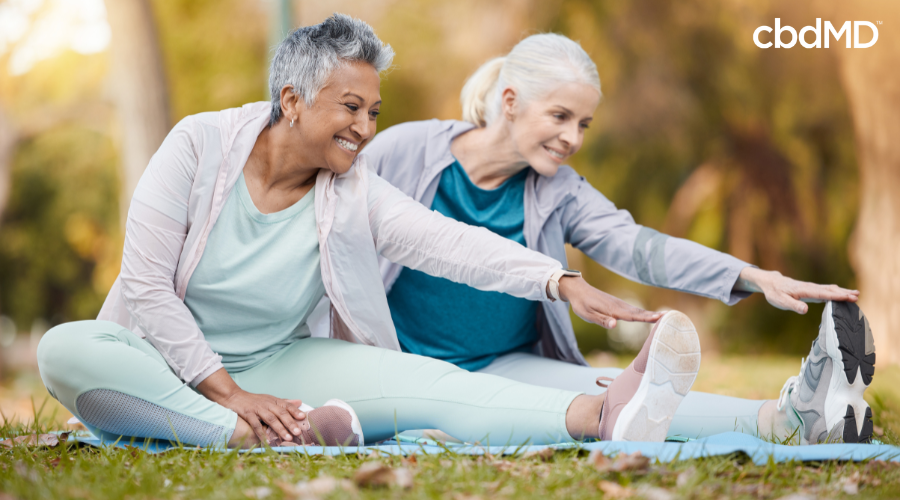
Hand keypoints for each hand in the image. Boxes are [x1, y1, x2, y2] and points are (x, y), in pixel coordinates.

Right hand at [196, 368, 305, 442]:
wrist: (233, 396)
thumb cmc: (253, 400)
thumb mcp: (269, 399)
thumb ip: (284, 402)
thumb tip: (300, 402)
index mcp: (273, 401)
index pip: (287, 405)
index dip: (295, 411)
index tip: (304, 417)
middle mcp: (267, 404)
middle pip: (281, 413)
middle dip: (290, 423)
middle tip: (298, 432)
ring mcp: (257, 409)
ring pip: (270, 419)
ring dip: (279, 428)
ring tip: (287, 437)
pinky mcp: (248, 414)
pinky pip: (256, 424)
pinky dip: (262, 433)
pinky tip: (267, 441)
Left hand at [558, 276, 662, 327]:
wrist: (578, 289)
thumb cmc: (581, 304)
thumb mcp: (587, 315)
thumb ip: (601, 320)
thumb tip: (614, 325)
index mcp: (612, 310)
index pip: (632, 316)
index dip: (646, 318)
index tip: (659, 318)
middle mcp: (618, 306)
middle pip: (638, 313)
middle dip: (653, 316)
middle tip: (669, 317)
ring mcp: (618, 304)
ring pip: (636, 311)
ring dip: (650, 314)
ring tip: (664, 317)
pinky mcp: (617, 304)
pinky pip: (632, 310)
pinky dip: (642, 313)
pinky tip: (648, 316)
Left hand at [734, 267, 858, 313]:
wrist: (770, 283)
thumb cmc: (775, 293)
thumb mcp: (781, 301)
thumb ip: (793, 305)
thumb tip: (805, 310)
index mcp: (804, 290)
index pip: (823, 294)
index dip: (836, 296)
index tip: (849, 298)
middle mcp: (810, 287)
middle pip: (829, 290)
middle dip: (843, 293)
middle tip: (857, 296)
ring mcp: (811, 287)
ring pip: (829, 289)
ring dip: (842, 291)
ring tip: (856, 294)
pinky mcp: (810, 289)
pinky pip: (825, 290)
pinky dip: (836, 291)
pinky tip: (842, 294)